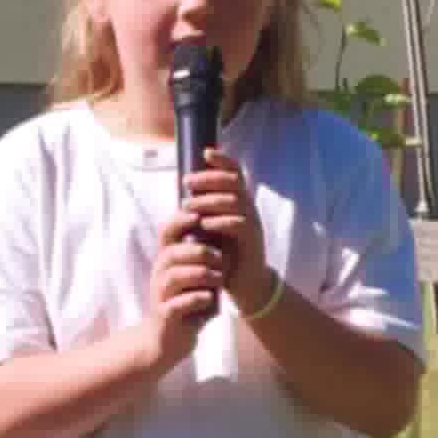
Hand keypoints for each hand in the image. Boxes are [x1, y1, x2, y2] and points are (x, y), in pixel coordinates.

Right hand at [144, 209, 223, 365]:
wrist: (170, 338)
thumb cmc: (190, 301)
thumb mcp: (200, 274)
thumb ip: (208, 254)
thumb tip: (225, 224)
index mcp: (168, 259)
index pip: (167, 231)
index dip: (181, 220)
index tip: (200, 216)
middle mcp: (160, 273)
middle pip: (173, 253)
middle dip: (199, 252)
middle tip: (221, 258)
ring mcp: (160, 295)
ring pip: (174, 276)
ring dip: (201, 275)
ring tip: (219, 279)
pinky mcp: (165, 315)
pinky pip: (177, 304)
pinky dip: (195, 299)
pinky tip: (210, 298)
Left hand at [182, 151, 269, 313]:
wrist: (247, 284)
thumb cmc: (226, 254)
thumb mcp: (214, 229)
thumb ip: (205, 211)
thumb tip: (185, 193)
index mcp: (239, 202)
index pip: (236, 173)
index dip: (223, 160)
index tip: (205, 153)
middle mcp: (249, 208)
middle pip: (233, 182)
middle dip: (209, 178)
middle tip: (187, 182)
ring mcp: (253, 224)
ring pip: (235, 201)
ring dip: (209, 200)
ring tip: (188, 204)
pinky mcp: (252, 241)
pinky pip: (239, 224)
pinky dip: (220, 221)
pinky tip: (203, 223)